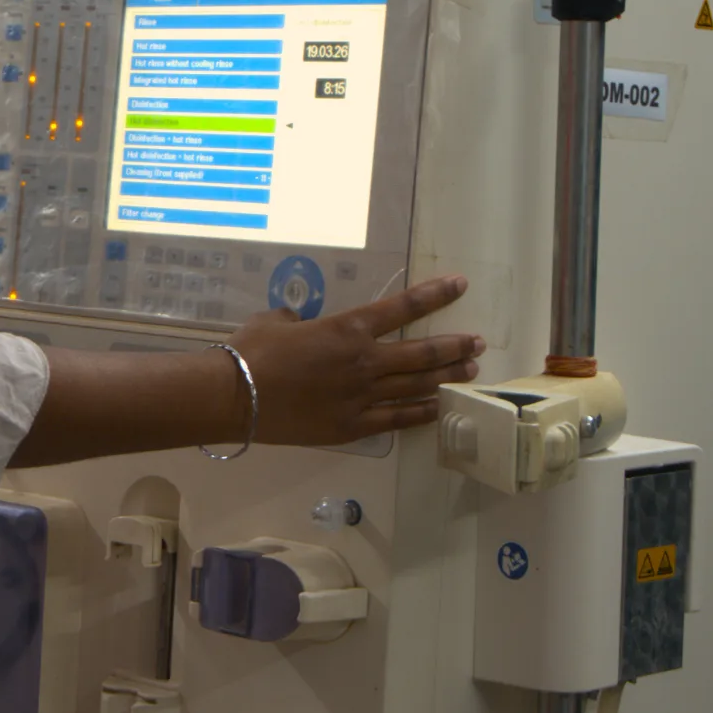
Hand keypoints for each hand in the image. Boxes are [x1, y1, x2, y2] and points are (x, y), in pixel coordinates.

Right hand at [234, 275, 482, 447]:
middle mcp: (364, 361)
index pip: (403, 307)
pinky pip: (396, 419)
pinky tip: (438, 409)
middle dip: (454, 346)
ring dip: (446, 378)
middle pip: (423, 352)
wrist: (234, 397)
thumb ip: (299, 321)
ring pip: (417, 386)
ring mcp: (362, 397)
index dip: (436, 294)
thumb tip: (301, 325)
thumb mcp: (275, 321)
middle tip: (477, 343)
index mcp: (348, 329)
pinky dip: (420, 413)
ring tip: (470, 373)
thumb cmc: (251, 351)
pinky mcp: (352, 427)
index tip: (460, 284)